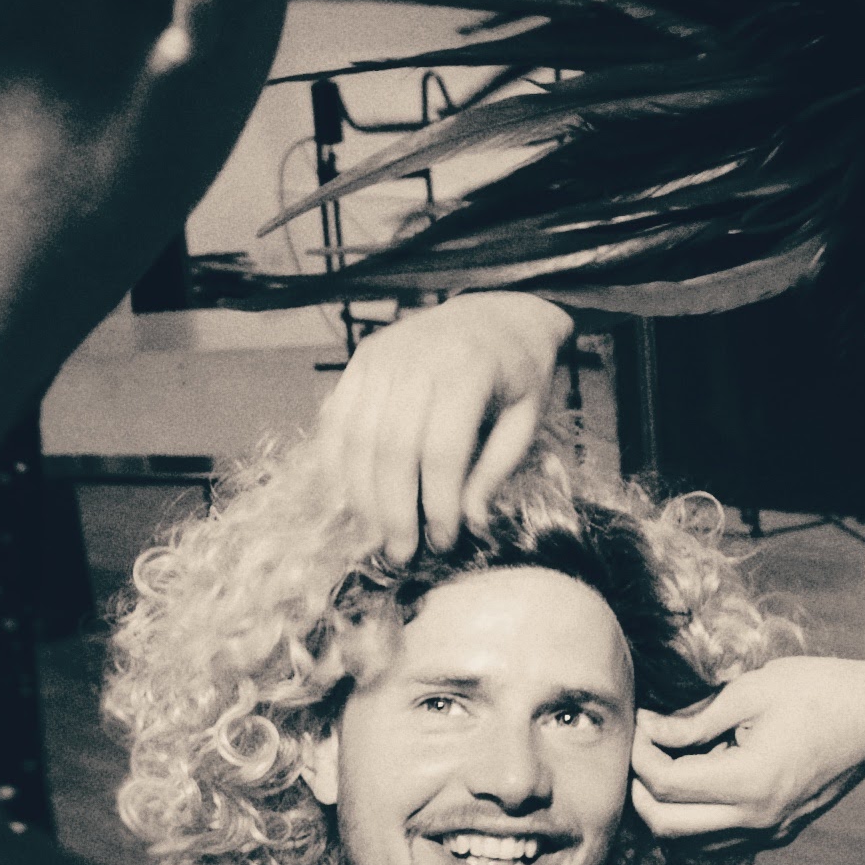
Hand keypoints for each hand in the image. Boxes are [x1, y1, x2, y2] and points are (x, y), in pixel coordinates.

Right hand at [316, 293, 573, 562]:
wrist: (497, 311)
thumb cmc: (519, 372)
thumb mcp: (526, 418)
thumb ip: (496, 469)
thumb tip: (471, 524)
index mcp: (468, 369)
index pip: (442, 451)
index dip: (438, 504)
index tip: (443, 542)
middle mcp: (417, 358)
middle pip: (392, 449)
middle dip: (394, 511)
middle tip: (402, 553)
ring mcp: (382, 356)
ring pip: (357, 438)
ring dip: (361, 497)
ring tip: (376, 537)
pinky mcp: (361, 360)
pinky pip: (337, 420)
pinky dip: (337, 465)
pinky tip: (351, 500)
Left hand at [631, 655, 864, 846]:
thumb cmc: (819, 690)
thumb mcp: (751, 691)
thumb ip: (694, 719)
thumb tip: (649, 730)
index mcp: (750, 782)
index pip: (666, 785)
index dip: (640, 753)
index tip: (642, 721)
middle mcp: (757, 820)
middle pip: (665, 826)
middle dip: (641, 788)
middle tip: (645, 747)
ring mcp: (769, 833)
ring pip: (687, 843)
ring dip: (666, 807)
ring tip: (674, 760)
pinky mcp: (778, 834)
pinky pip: (717, 840)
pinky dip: (695, 816)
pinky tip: (704, 776)